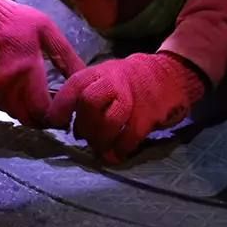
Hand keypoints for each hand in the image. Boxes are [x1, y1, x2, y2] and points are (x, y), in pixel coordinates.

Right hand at [0, 0, 84, 125]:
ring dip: (26, 111)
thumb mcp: (46, 30)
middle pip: (28, 118)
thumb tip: (85, 77)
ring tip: (36, 100)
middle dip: (42, 119)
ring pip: (13, 113)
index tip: (63, 114)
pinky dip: (11, 103)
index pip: (42, 111)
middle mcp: (7, 85)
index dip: (55, 117)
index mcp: (27, 71)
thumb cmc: (14, 19)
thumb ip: (66, 56)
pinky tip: (18, 90)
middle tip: (52, 110)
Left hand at [46, 52, 205, 162]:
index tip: (55, 123)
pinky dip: (121, 148)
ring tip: (100, 149)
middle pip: (90, 101)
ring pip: (110, 119)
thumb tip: (68, 123)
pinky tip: (117, 155)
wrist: (171, 73)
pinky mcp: (150, 113)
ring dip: (101, 139)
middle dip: (84, 124)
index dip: (61, 105)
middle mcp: (114, 81)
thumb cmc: (131, 80)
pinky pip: (131, 135)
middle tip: (84, 137)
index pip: (75, 84)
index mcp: (100, 72)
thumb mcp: (106, 76)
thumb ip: (87, 93)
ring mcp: (133, 97)